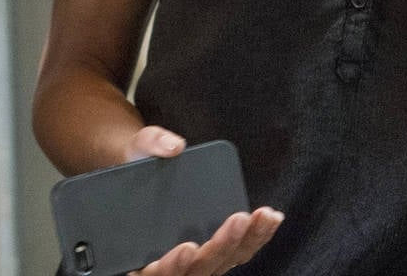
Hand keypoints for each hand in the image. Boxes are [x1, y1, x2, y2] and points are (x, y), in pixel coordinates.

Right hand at [119, 126, 283, 275]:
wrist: (145, 167)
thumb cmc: (138, 165)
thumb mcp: (137, 148)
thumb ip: (151, 144)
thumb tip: (174, 146)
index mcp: (139, 252)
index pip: (155, 272)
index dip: (172, 265)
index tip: (186, 247)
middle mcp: (170, 261)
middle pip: (197, 270)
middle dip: (220, 247)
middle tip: (237, 220)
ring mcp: (196, 260)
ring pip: (222, 263)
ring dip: (245, 242)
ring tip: (263, 216)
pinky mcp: (215, 250)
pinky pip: (237, 253)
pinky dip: (255, 238)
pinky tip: (270, 218)